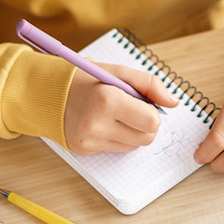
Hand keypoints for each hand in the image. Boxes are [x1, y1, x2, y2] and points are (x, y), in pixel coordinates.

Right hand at [63, 63, 178, 154]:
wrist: (49, 93)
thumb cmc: (87, 80)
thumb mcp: (119, 72)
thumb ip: (150, 85)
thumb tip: (174, 102)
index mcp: (108, 100)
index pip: (152, 121)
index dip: (153, 112)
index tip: (142, 103)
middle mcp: (98, 124)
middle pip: (146, 138)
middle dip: (145, 124)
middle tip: (131, 109)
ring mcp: (90, 140)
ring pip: (134, 146)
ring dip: (132, 131)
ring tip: (116, 115)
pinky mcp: (86, 150)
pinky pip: (117, 149)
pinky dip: (117, 137)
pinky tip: (104, 123)